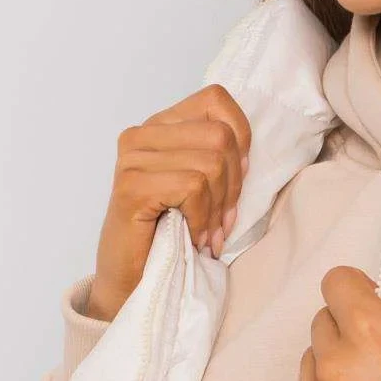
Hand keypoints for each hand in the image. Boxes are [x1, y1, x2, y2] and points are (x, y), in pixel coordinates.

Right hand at [88, 83, 251, 320]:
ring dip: (218, 209)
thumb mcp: (199, 188)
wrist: (132, 281)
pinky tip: (193, 239)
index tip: (237, 181)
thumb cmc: (168, 235)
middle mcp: (142, 134)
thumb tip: (249, 156)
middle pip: (220, 136)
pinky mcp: (132, 186)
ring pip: (210, 164)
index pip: (216, 100)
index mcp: (160, 126)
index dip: (241, 138)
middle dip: (233, 185)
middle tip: (223, 222)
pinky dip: (202, 220)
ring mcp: (133, 158)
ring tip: (208, 234)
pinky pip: (192, 188)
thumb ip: (216, 158)